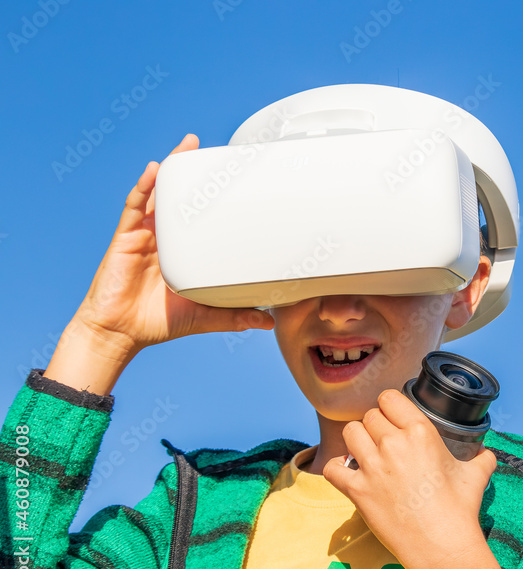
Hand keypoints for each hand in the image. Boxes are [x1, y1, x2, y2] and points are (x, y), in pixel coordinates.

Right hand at [71, 134, 273, 358]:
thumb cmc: (159, 322)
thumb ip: (234, 316)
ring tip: (187, 146)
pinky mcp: (125, 238)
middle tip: (207, 147)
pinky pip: (135, 207)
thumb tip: (267, 322)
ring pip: (159, 194)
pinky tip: (154, 170)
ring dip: (171, 167)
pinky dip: (144, 187)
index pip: (198, 216)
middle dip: (191, 169)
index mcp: (183, 249)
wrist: (121, 333)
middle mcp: (164, 236)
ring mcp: (144, 234)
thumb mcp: (205, 316)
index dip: (211, 195)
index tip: (232, 176)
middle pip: (178, 195)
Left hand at [322, 389, 503, 568]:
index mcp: (421, 432)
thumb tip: (486, 452)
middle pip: (370, 416)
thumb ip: (481, 457)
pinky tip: (349, 473)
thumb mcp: (476, 475)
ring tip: (366, 452)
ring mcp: (373, 467)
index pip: (389, 398)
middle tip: (384, 442)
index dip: (390, 407)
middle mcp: (394, 444)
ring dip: (357, 440)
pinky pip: (333, 468)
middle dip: (376, 426)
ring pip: (350, 433)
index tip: (394, 418)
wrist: (443, 547)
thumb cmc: (460, 510)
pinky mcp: (358, 491)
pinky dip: (337, 468)